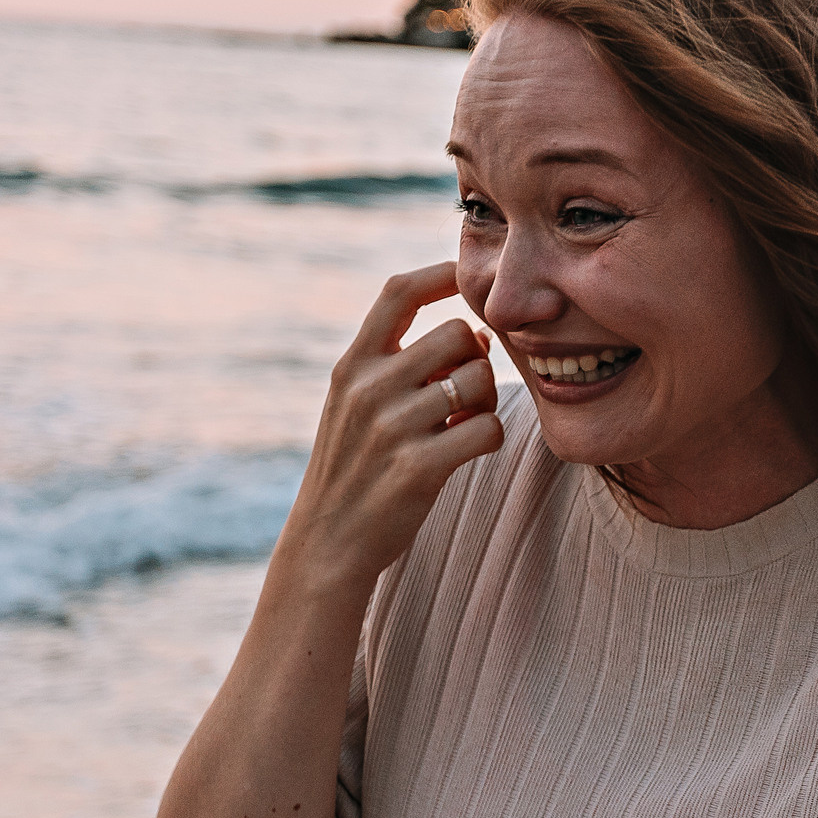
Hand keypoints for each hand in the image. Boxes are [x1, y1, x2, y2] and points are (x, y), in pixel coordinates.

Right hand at [279, 263, 501, 590]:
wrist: (327, 542)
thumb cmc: (356, 467)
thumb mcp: (358, 405)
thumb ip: (407, 366)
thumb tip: (479, 335)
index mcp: (353, 365)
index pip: (398, 292)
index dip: (440, 275)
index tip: (465, 279)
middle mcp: (368, 388)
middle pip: (458, 333)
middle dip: (476, 358)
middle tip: (469, 392)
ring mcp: (391, 427)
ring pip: (479, 379)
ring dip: (487, 401)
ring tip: (464, 423)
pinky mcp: (417, 467)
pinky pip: (488, 428)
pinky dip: (489, 437)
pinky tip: (468, 449)